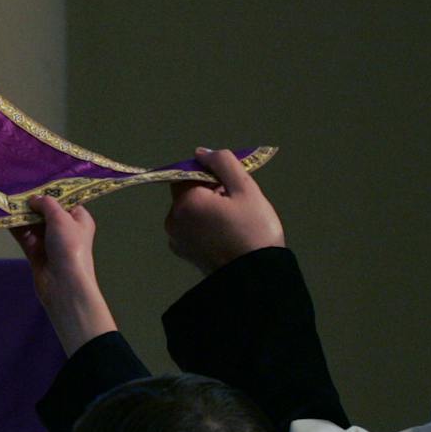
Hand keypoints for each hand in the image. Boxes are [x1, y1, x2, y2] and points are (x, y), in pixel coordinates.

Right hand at [12, 194, 115, 354]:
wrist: (64, 285)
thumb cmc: (70, 247)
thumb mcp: (61, 218)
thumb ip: (46, 204)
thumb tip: (34, 199)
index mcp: (78, 219)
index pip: (64, 201)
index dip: (49, 193)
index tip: (32, 183)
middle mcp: (65, 229)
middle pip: (45, 212)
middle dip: (31, 204)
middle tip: (14, 191)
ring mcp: (49, 242)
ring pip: (32, 224)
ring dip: (21, 215)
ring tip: (6, 202)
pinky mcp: (36, 253)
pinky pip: (24, 236)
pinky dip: (15, 228)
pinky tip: (4, 217)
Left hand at [163, 147, 284, 274]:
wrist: (257, 279)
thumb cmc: (254, 231)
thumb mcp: (245, 189)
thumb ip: (223, 163)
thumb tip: (201, 152)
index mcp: (185, 202)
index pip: (189, 174)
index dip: (211, 176)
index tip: (231, 187)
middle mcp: (173, 220)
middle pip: (189, 193)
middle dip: (210, 193)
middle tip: (237, 206)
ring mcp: (177, 240)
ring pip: (191, 211)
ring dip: (208, 210)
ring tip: (235, 223)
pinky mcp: (185, 254)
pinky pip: (192, 229)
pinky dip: (206, 227)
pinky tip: (227, 236)